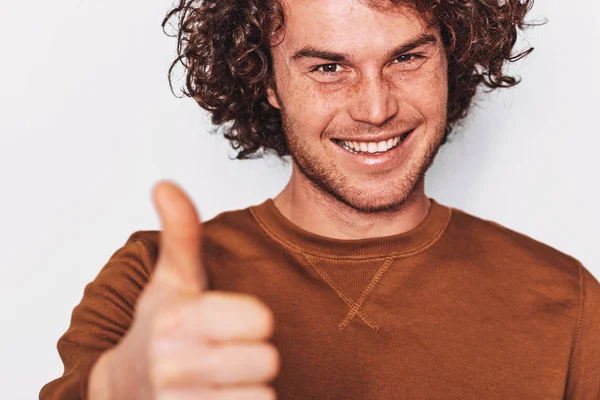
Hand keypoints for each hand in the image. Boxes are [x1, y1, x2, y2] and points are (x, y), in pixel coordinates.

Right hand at [89, 181, 279, 399]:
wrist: (126, 387)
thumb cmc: (159, 326)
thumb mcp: (170, 280)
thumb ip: (180, 233)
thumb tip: (165, 184)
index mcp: (175, 320)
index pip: (258, 320)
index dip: (254, 318)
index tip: (238, 319)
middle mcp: (173, 366)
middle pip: (267, 360)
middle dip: (254, 355)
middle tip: (228, 351)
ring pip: (262, 396)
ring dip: (250, 386)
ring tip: (224, 378)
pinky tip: (222, 397)